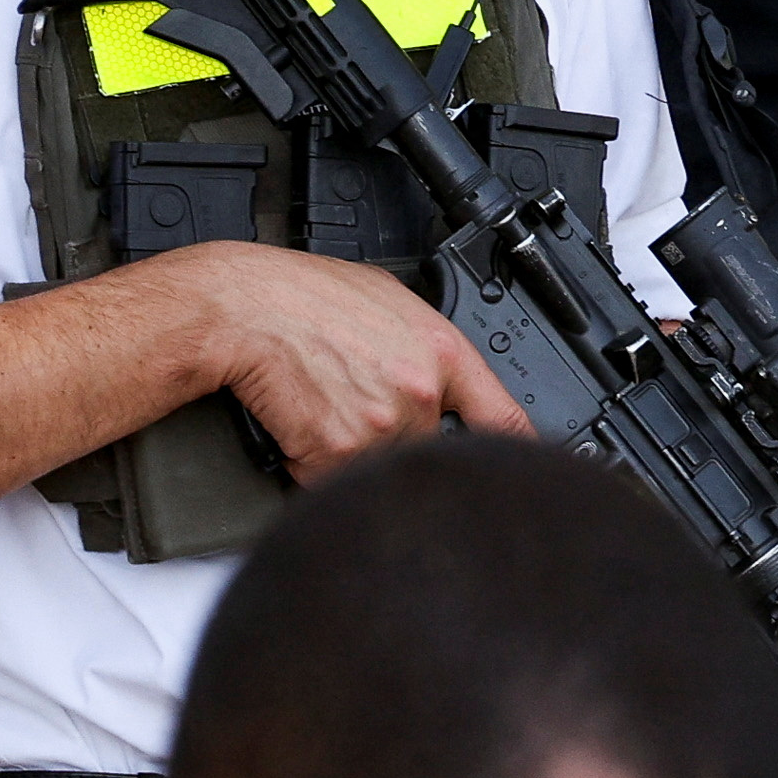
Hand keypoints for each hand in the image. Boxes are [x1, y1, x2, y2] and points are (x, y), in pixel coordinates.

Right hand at [171, 241, 528, 474]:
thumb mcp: (389, 303)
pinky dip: (312, 463)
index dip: (520, 453)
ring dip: (350, 454)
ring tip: (322, 405)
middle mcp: (423, 391)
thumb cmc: (304, 298)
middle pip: (429, 450)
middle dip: (395, 442)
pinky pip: (333, 478)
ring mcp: (384, 424)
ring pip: (379, 468)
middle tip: (355, 409)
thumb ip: (425, 350)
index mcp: (442, 352)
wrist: (245, 309)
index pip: (504, 418)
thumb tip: (441, 385)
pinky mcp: (340, 451)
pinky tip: (300, 421)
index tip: (532, 471)